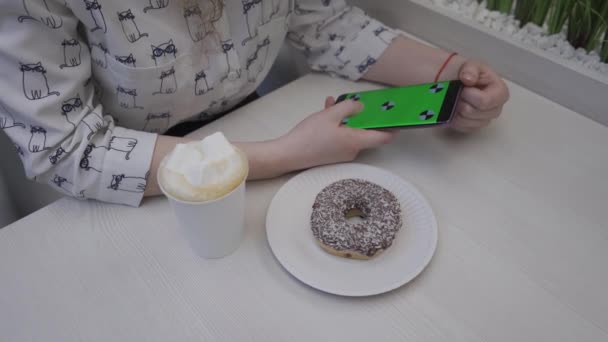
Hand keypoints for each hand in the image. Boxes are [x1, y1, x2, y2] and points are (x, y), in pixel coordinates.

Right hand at [278, 98, 394, 170]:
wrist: (288, 154)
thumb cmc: (310, 135)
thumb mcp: (330, 115)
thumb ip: (349, 108)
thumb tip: (361, 108)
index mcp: (356, 142)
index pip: (383, 138)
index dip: (392, 128)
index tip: (396, 118)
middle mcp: (353, 150)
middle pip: (365, 132)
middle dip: (361, 116)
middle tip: (357, 102)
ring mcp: (342, 154)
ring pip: (350, 132)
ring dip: (344, 117)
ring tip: (332, 103)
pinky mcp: (331, 154)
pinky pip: (340, 136)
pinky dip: (336, 125)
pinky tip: (325, 112)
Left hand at [451, 60, 509, 132]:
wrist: (459, 82)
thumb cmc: (469, 74)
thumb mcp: (471, 65)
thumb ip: (471, 69)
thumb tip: (468, 78)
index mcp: (500, 93)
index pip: (484, 102)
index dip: (469, 95)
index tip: (464, 88)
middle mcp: (495, 109)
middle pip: (472, 113)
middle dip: (461, 102)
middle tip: (459, 93)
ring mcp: (484, 120)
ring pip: (464, 121)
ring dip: (456, 109)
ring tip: (457, 99)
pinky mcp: (473, 127)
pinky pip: (460, 127)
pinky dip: (454, 117)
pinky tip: (454, 108)